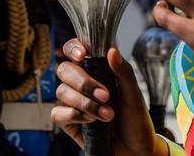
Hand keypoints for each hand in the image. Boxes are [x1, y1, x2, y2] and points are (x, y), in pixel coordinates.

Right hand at [52, 40, 164, 155]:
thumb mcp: (134, 95)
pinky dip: (74, 115)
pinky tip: (90, 121)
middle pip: (64, 69)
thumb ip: (123, 72)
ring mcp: (74, 102)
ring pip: (61, 91)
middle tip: (105, 96)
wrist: (136, 150)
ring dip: (85, 103)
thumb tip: (111, 50)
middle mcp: (82, 84)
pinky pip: (57, 113)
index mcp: (97, 70)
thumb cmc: (136, 120)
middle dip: (83, 82)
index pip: (76, 50)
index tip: (82, 55)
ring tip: (107, 114)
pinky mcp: (69, 122)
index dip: (73, 48)